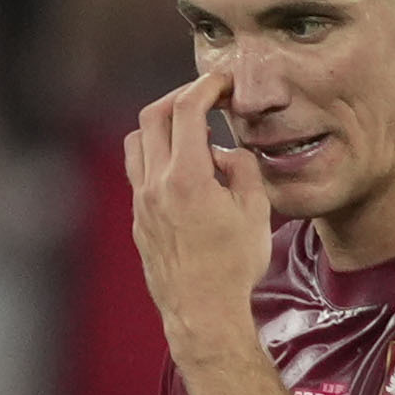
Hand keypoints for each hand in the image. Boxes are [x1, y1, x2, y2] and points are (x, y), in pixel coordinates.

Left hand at [122, 63, 271, 343]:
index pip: (187, 111)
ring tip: (190, 132)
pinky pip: (139, 171)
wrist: (203, 311)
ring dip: (161, 125)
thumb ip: (243, 170)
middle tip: (205, 98)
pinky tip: (182, 169)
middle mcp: (156, 184)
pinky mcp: (138, 218)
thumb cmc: (234, 267)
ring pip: (138, 141)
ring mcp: (142, 201)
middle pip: (153, 116)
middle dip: (180, 98)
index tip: (222, 83)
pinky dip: (156, 155)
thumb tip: (226, 153)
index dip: (205, 87)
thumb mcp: (256, 212)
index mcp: (187, 177)